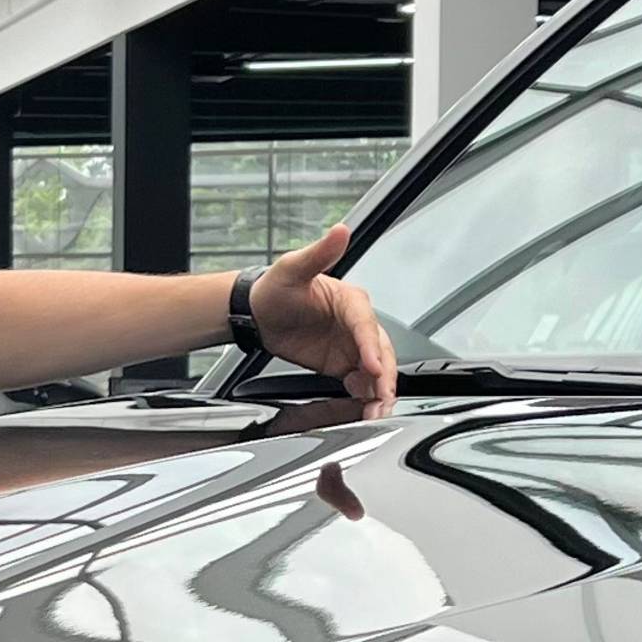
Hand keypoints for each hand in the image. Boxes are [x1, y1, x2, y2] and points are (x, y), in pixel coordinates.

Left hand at [246, 225, 396, 406]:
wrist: (257, 313)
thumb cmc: (275, 287)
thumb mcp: (293, 267)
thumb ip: (319, 253)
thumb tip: (339, 231)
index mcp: (350, 300)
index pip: (366, 324)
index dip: (370, 346)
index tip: (371, 365)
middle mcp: (356, 324)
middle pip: (380, 352)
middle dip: (384, 376)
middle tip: (383, 397)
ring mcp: (352, 346)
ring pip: (375, 372)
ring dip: (379, 392)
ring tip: (379, 411)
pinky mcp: (342, 365)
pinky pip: (360, 383)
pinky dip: (366, 397)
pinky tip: (366, 409)